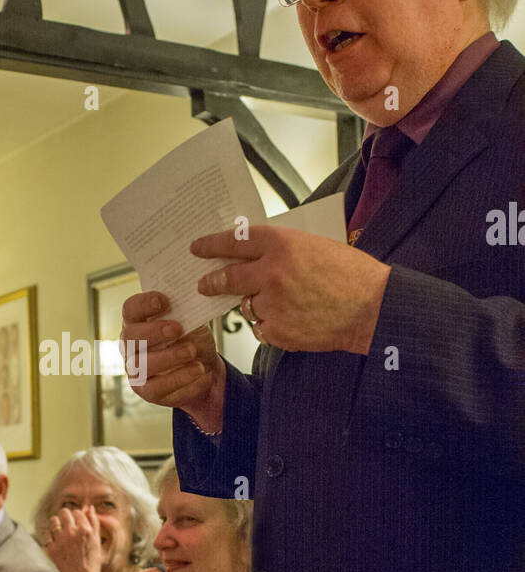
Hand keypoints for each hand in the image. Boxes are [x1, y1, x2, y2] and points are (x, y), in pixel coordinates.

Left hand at [45, 503, 101, 571]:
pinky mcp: (52, 548)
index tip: (78, 522)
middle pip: (64, 512)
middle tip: (68, 522)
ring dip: (57, 522)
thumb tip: (90, 507)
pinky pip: (47, 534)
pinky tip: (56, 539)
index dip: (78, 516)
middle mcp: (72, 533)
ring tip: (60, 528)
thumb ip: (94, 522)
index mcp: (85, 530)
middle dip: (66, 515)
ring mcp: (60, 540)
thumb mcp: (96, 540)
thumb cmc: (91, 559)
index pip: (78, 512)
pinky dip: (51, 535)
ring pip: (53, 520)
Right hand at [121, 290, 225, 420]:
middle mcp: (130, 346)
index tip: (163, 301)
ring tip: (192, 352)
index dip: (143, 304)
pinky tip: (199, 372)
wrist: (205, 369)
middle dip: (154, 332)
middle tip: (177, 329)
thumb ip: (185, 315)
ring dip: (169, 357)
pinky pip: (159, 388)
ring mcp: (135, 370)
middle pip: (130, 337)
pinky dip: (181, 379)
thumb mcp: (193, 323)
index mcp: (138, 322)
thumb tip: (187, 309)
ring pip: (142, 365)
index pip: (131, 309)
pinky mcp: (147, 391)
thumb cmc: (192, 340)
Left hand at [192, 224, 390, 353]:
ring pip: (247, 306)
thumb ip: (283, 250)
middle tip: (204, 283)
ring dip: (257, 305)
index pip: (234, 241)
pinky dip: (270, 326)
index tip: (198, 248)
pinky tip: (292, 320)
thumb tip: (255, 254)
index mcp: (281, 244)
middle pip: (227, 277)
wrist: (373, 308)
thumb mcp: (315, 246)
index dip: (212, 244)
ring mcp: (271, 304)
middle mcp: (270, 273)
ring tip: (285, 303)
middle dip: (212, 281)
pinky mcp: (277, 331)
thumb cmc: (352, 275)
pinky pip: (261, 329)